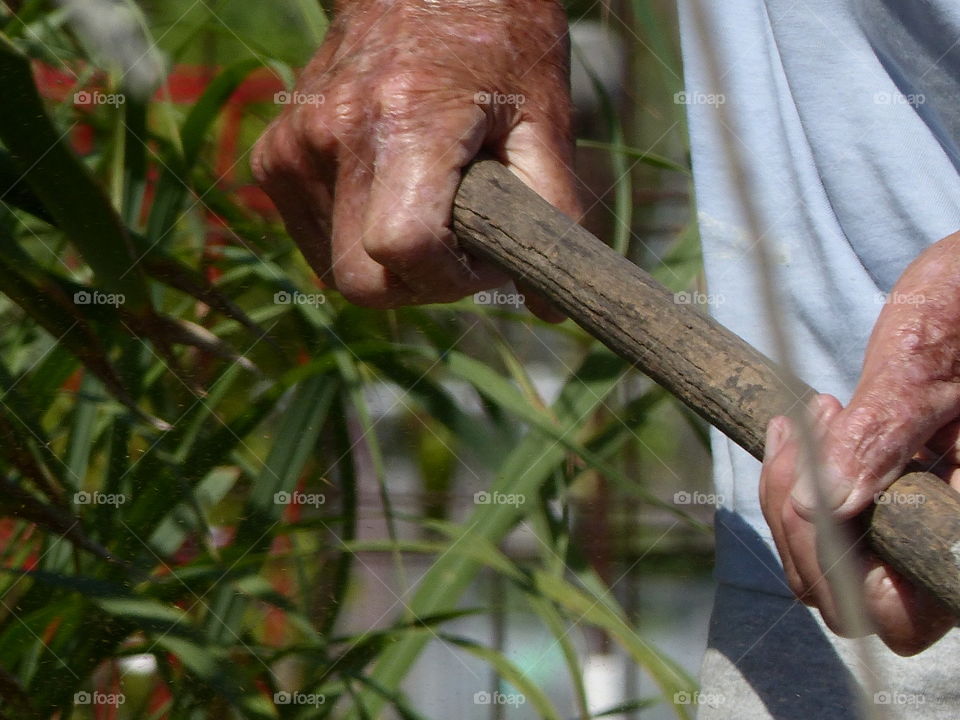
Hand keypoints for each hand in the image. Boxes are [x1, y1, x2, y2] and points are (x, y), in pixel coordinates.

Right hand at [251, 0, 580, 318]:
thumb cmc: (500, 43)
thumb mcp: (546, 120)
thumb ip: (552, 216)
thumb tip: (551, 308)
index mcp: (407, 121)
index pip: (406, 252)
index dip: (453, 278)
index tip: (484, 256)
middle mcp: (336, 133)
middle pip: (362, 284)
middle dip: (418, 286)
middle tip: (458, 246)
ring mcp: (295, 144)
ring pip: (335, 269)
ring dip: (388, 263)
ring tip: (428, 205)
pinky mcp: (275, 152)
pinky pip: (312, 237)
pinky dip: (353, 237)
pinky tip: (389, 192)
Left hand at [760, 230, 959, 655]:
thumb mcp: (929, 355)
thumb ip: (883, 432)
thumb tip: (821, 506)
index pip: (898, 614)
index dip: (834, 566)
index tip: (813, 473)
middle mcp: (953, 542)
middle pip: (849, 595)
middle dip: (799, 517)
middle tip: (801, 429)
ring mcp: (931, 526)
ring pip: (835, 562)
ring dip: (798, 494)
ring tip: (816, 414)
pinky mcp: (907, 499)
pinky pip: (841, 524)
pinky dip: (810, 480)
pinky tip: (815, 421)